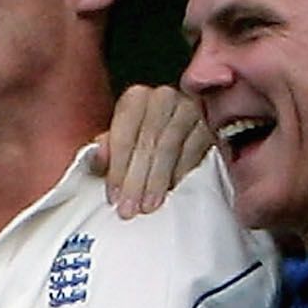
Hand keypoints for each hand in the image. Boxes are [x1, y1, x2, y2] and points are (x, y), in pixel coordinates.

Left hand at [92, 83, 209, 216]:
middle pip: (147, 143)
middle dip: (136, 180)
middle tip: (130, 209)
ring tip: (148, 206)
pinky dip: (180, 174)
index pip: (123, 136)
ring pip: (169, 149)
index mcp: (135, 98)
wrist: (178, 127)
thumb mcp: (121, 140)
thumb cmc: (142, 136)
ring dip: (157, 181)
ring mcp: (190, 109)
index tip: (113, 198)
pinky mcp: (210, 125)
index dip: (117, 170)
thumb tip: (97, 162)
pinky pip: (194, 152)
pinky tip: (170, 191)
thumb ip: (107, 150)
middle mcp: (163, 98)